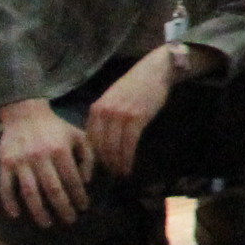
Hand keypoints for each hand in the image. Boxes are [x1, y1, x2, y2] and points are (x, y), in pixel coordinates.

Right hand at [0, 100, 92, 227]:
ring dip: (38, 211)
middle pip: (53, 189)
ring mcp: (21, 161)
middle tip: (70, 220)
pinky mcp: (5, 163)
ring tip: (47, 224)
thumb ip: (88, 156)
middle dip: (63, 208)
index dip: (79, 196)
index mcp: (60, 150)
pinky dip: (10, 202)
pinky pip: (6, 186)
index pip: (72, 179)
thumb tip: (87, 182)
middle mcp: (40, 157)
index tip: (84, 208)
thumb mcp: (79, 136)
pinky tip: (16, 215)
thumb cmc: (57, 129)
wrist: (25, 114)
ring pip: (30, 192)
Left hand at [82, 49, 178, 177]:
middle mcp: (104, 113)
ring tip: (120, 173)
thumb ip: (105, 116)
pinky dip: (127, 158)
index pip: (89, 139)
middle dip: (104, 163)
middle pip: (100, 145)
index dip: (93, 156)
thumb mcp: (113, 99)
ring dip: (116, 163)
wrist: (155, 71)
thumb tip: (102, 140)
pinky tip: (129, 167)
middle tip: (110, 174)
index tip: (98, 167)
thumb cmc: (136, 85)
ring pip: (113, 147)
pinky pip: (128, 144)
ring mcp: (120, 116)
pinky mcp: (136, 118)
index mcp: (96, 109)